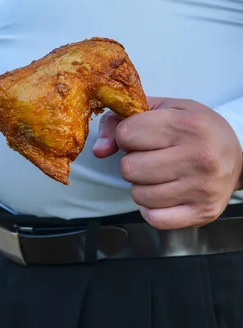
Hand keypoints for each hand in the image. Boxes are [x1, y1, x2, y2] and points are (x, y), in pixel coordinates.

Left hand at [93, 98, 242, 229]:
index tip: (140, 136)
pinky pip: (154, 218)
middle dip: (132, 162)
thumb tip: (99, 151)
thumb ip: (121, 120)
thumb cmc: (197, 129)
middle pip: (129, 168)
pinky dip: (151, 208)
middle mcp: (197, 157)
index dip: (126, 136)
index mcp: (186, 125)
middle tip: (150, 157)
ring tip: (158, 174)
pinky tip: (162, 194)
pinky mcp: (201, 212)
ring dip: (141, 185)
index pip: (126, 134)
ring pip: (139, 195)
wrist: (240, 155)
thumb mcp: (164, 109)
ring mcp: (200, 188)